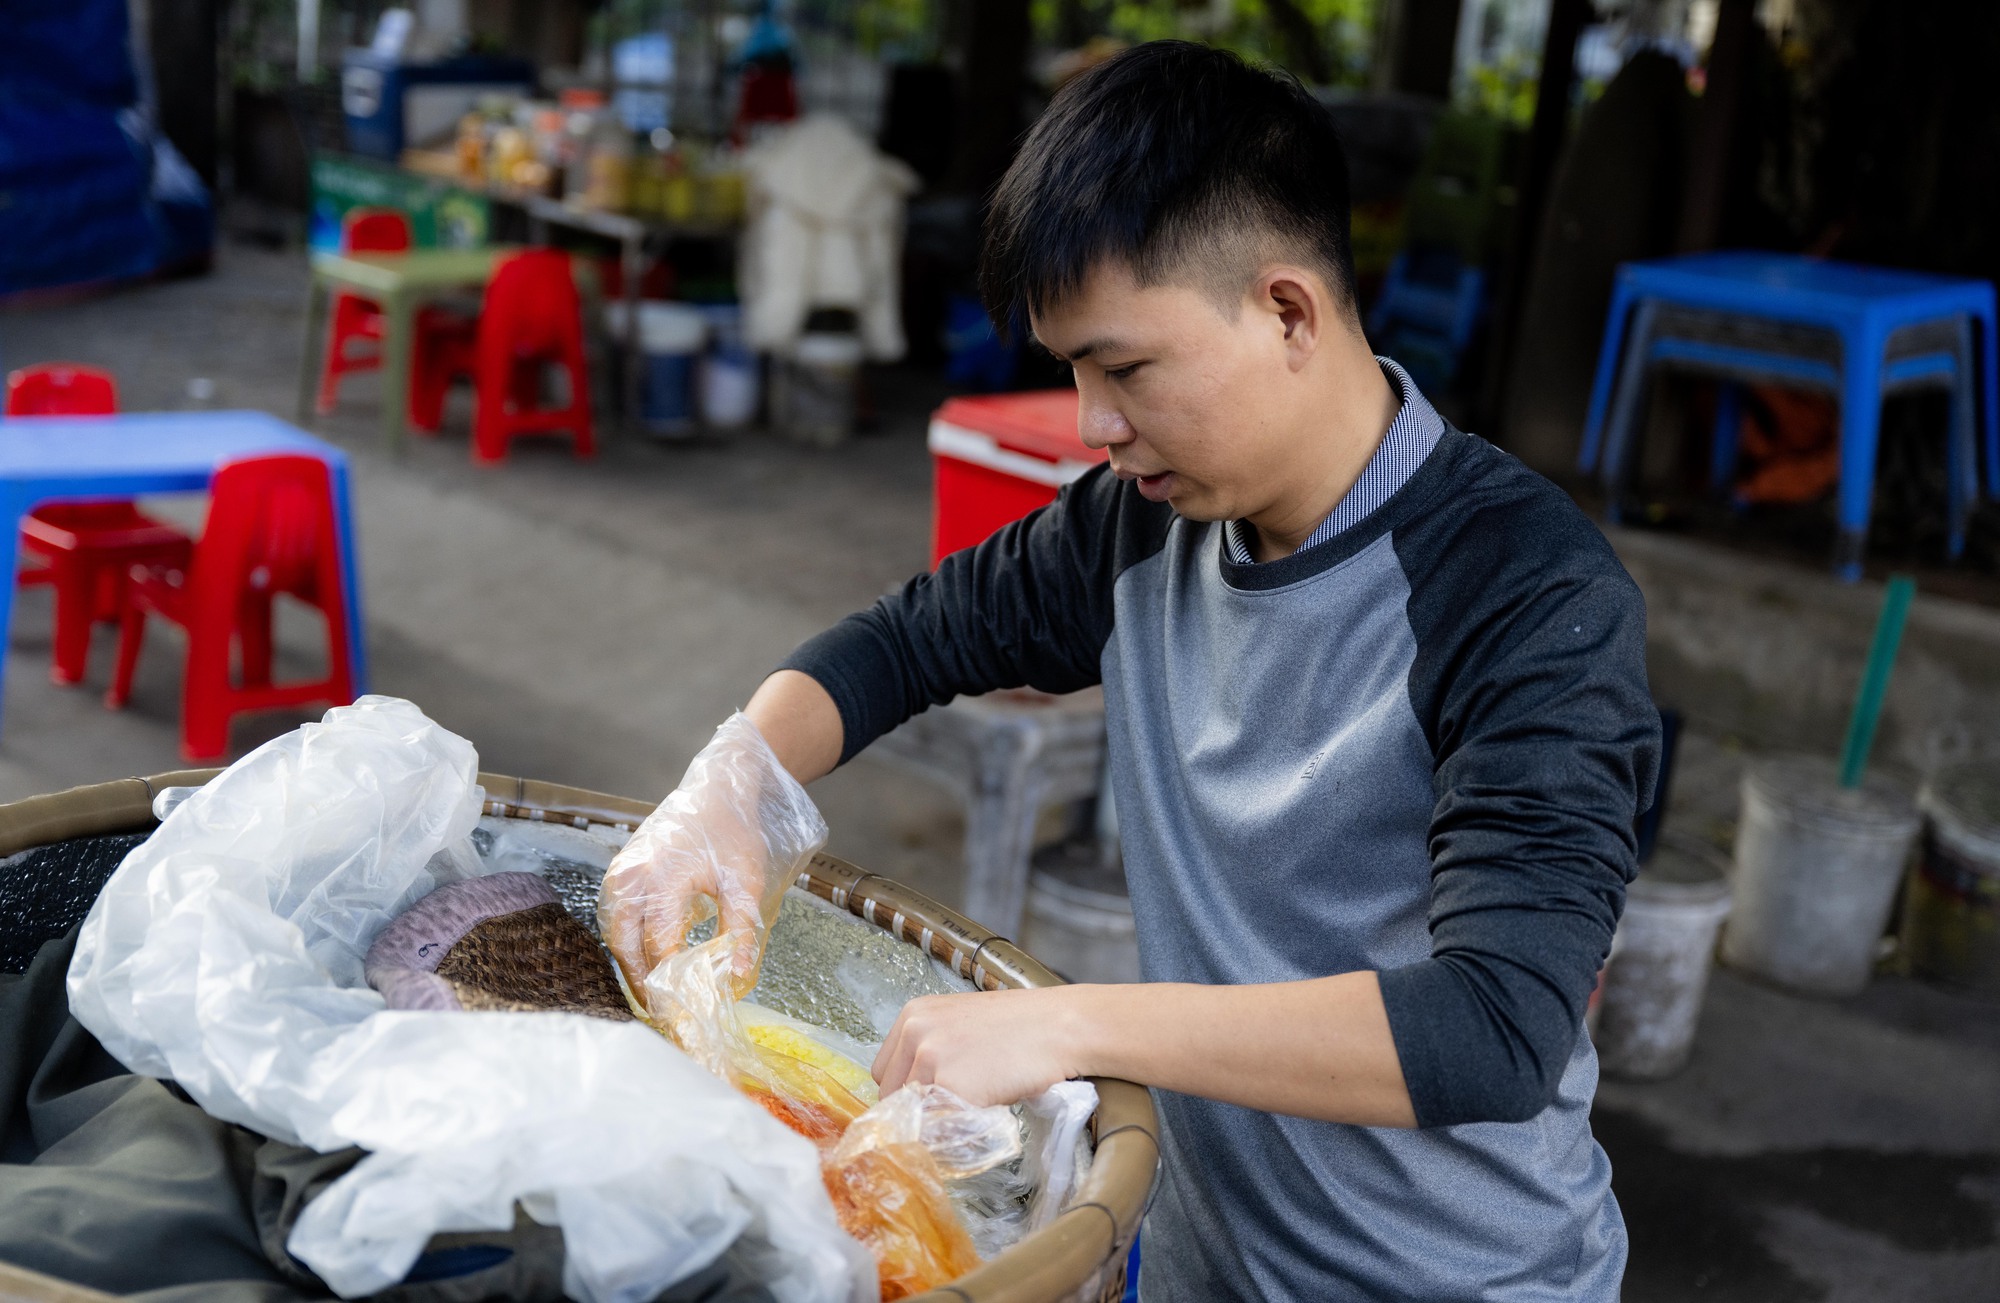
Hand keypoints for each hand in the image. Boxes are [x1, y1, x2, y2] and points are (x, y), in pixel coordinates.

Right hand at [598, 713, 826, 1008]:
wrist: (716, 789)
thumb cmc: (733, 831)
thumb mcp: (746, 882)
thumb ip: (741, 930)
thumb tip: (737, 978)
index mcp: (662, 877)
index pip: (658, 945)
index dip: (669, 983)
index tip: (683, 1013)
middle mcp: (631, 876)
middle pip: (625, 945)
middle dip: (643, 983)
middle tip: (665, 1015)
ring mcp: (619, 874)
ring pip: (615, 935)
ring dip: (632, 968)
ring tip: (657, 998)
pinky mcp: (618, 873)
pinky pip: (615, 919)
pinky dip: (627, 946)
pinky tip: (649, 965)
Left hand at [872, 987, 1091, 1106]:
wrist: (1059, 1027)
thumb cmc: (1020, 1026)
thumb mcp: (960, 1024)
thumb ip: (931, 1049)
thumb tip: (914, 1092)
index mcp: (913, 1014)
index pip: (884, 1071)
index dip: (905, 1089)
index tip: (928, 1097)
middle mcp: (914, 1032)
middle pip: (891, 1094)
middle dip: (917, 1106)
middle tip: (956, 1103)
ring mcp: (930, 1058)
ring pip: (913, 1113)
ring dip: (938, 1117)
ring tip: (977, 1098)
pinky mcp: (952, 1085)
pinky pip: (938, 1124)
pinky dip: (957, 1125)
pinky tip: (985, 1104)